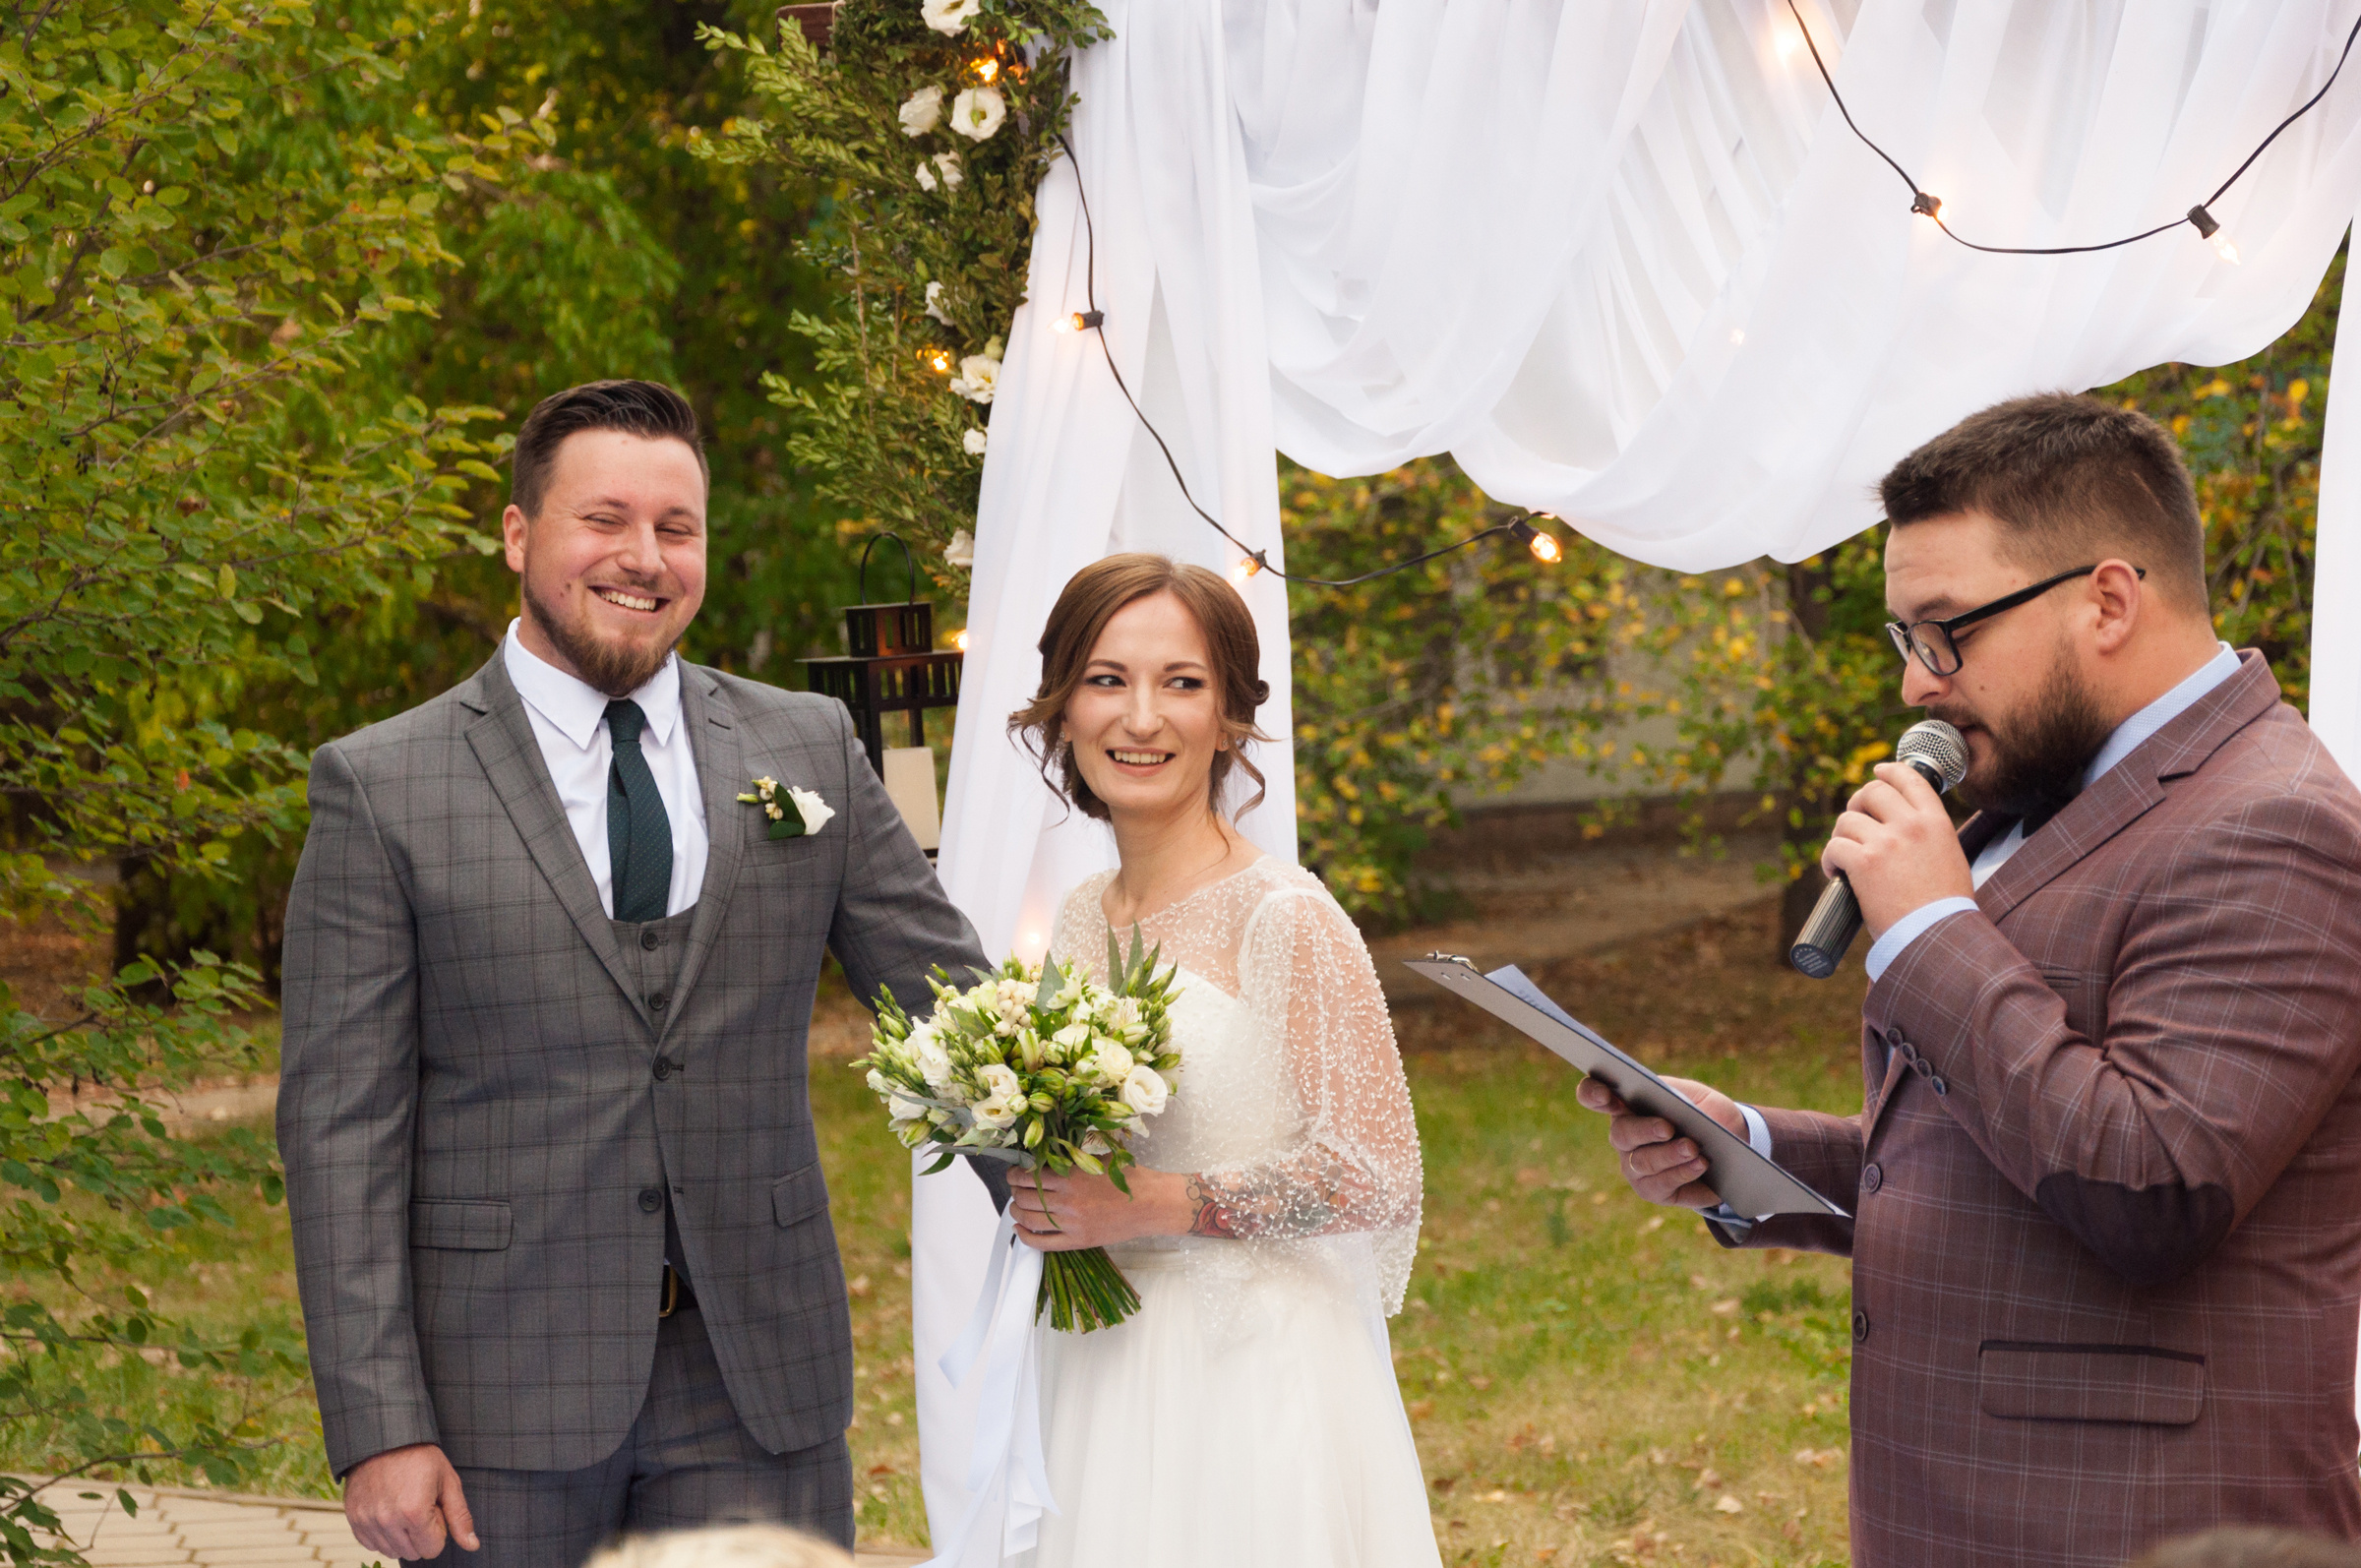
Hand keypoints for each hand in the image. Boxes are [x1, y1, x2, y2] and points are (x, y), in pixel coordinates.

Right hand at [344, 1443, 477, 1559]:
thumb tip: (472, 1546)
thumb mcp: (448, 1481)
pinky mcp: (354, 1519)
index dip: (438, 1529)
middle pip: (413, 1553)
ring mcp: (367, 1521)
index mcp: (414, 1512)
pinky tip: (387, 1511)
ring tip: (403, 1505)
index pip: (433, 1550)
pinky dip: (382, 1534)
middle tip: (419, 1504)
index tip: (434, 1507)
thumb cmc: (420, 1457)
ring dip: (401, 1536)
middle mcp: (388, 1521)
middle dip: (421, 1534)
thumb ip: (460, 1517)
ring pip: (392, 1551)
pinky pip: (371, 1544)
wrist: (385, 1438)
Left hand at [1010, 1166, 1187, 1249]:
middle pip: (1024, 1197)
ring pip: (1029, 1219)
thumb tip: (1048, 1153)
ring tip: (1016, 1207)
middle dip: (1013, 1192)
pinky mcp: (1077, 1241)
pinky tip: (1020, 1229)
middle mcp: (1067, 1201)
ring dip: (1016, 1212)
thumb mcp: (1099, 1158)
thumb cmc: (1129, 1178)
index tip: (1014, 1172)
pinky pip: (1042, 1243)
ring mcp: (1071, 1223)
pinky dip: (1025, 1237)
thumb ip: (1073, 1157)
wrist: (1151, 1204)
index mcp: (1070, 1177)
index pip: (1028, 1175)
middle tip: (1015, 1188)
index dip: (1014, 1174)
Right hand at [1575, 1074, 1745, 1209]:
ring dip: (1669, 1154)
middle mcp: (1623, 1137)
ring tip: (1693, 1149)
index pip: (1593, 1096)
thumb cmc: (1707, 1114)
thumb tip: (1672, 1109)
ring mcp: (1633, 1166)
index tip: (1605, 1094)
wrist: (1728, 1146)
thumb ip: (1681, 1098)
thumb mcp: (1697, 1096)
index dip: (1592, 1094)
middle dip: (1644, 1130)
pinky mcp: (1651, 1190)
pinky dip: (1682, 1172)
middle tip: (1667, 1128)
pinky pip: (1660, 1184)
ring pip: (1642, 1162)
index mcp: (1626, 1104)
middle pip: (1621, 1134)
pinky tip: (1700, 1164)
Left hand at [1820, 759, 1971, 934]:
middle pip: (1872, 792)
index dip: (1890, 771)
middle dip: (1857, 803)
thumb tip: (1904, 827)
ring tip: (1845, 856)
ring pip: (1848, 820)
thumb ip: (1929, 836)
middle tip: (1854, 822)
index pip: (1910, 780)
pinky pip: (1834, 847)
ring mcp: (1886, 842)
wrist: (1937, 934)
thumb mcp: (1950, 857)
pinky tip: (1835, 873)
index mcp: (1936, 823)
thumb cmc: (1944, 907)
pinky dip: (1830, 860)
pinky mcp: (1863, 862)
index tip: (1878, 771)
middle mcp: (1910, 825)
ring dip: (1842, 836)